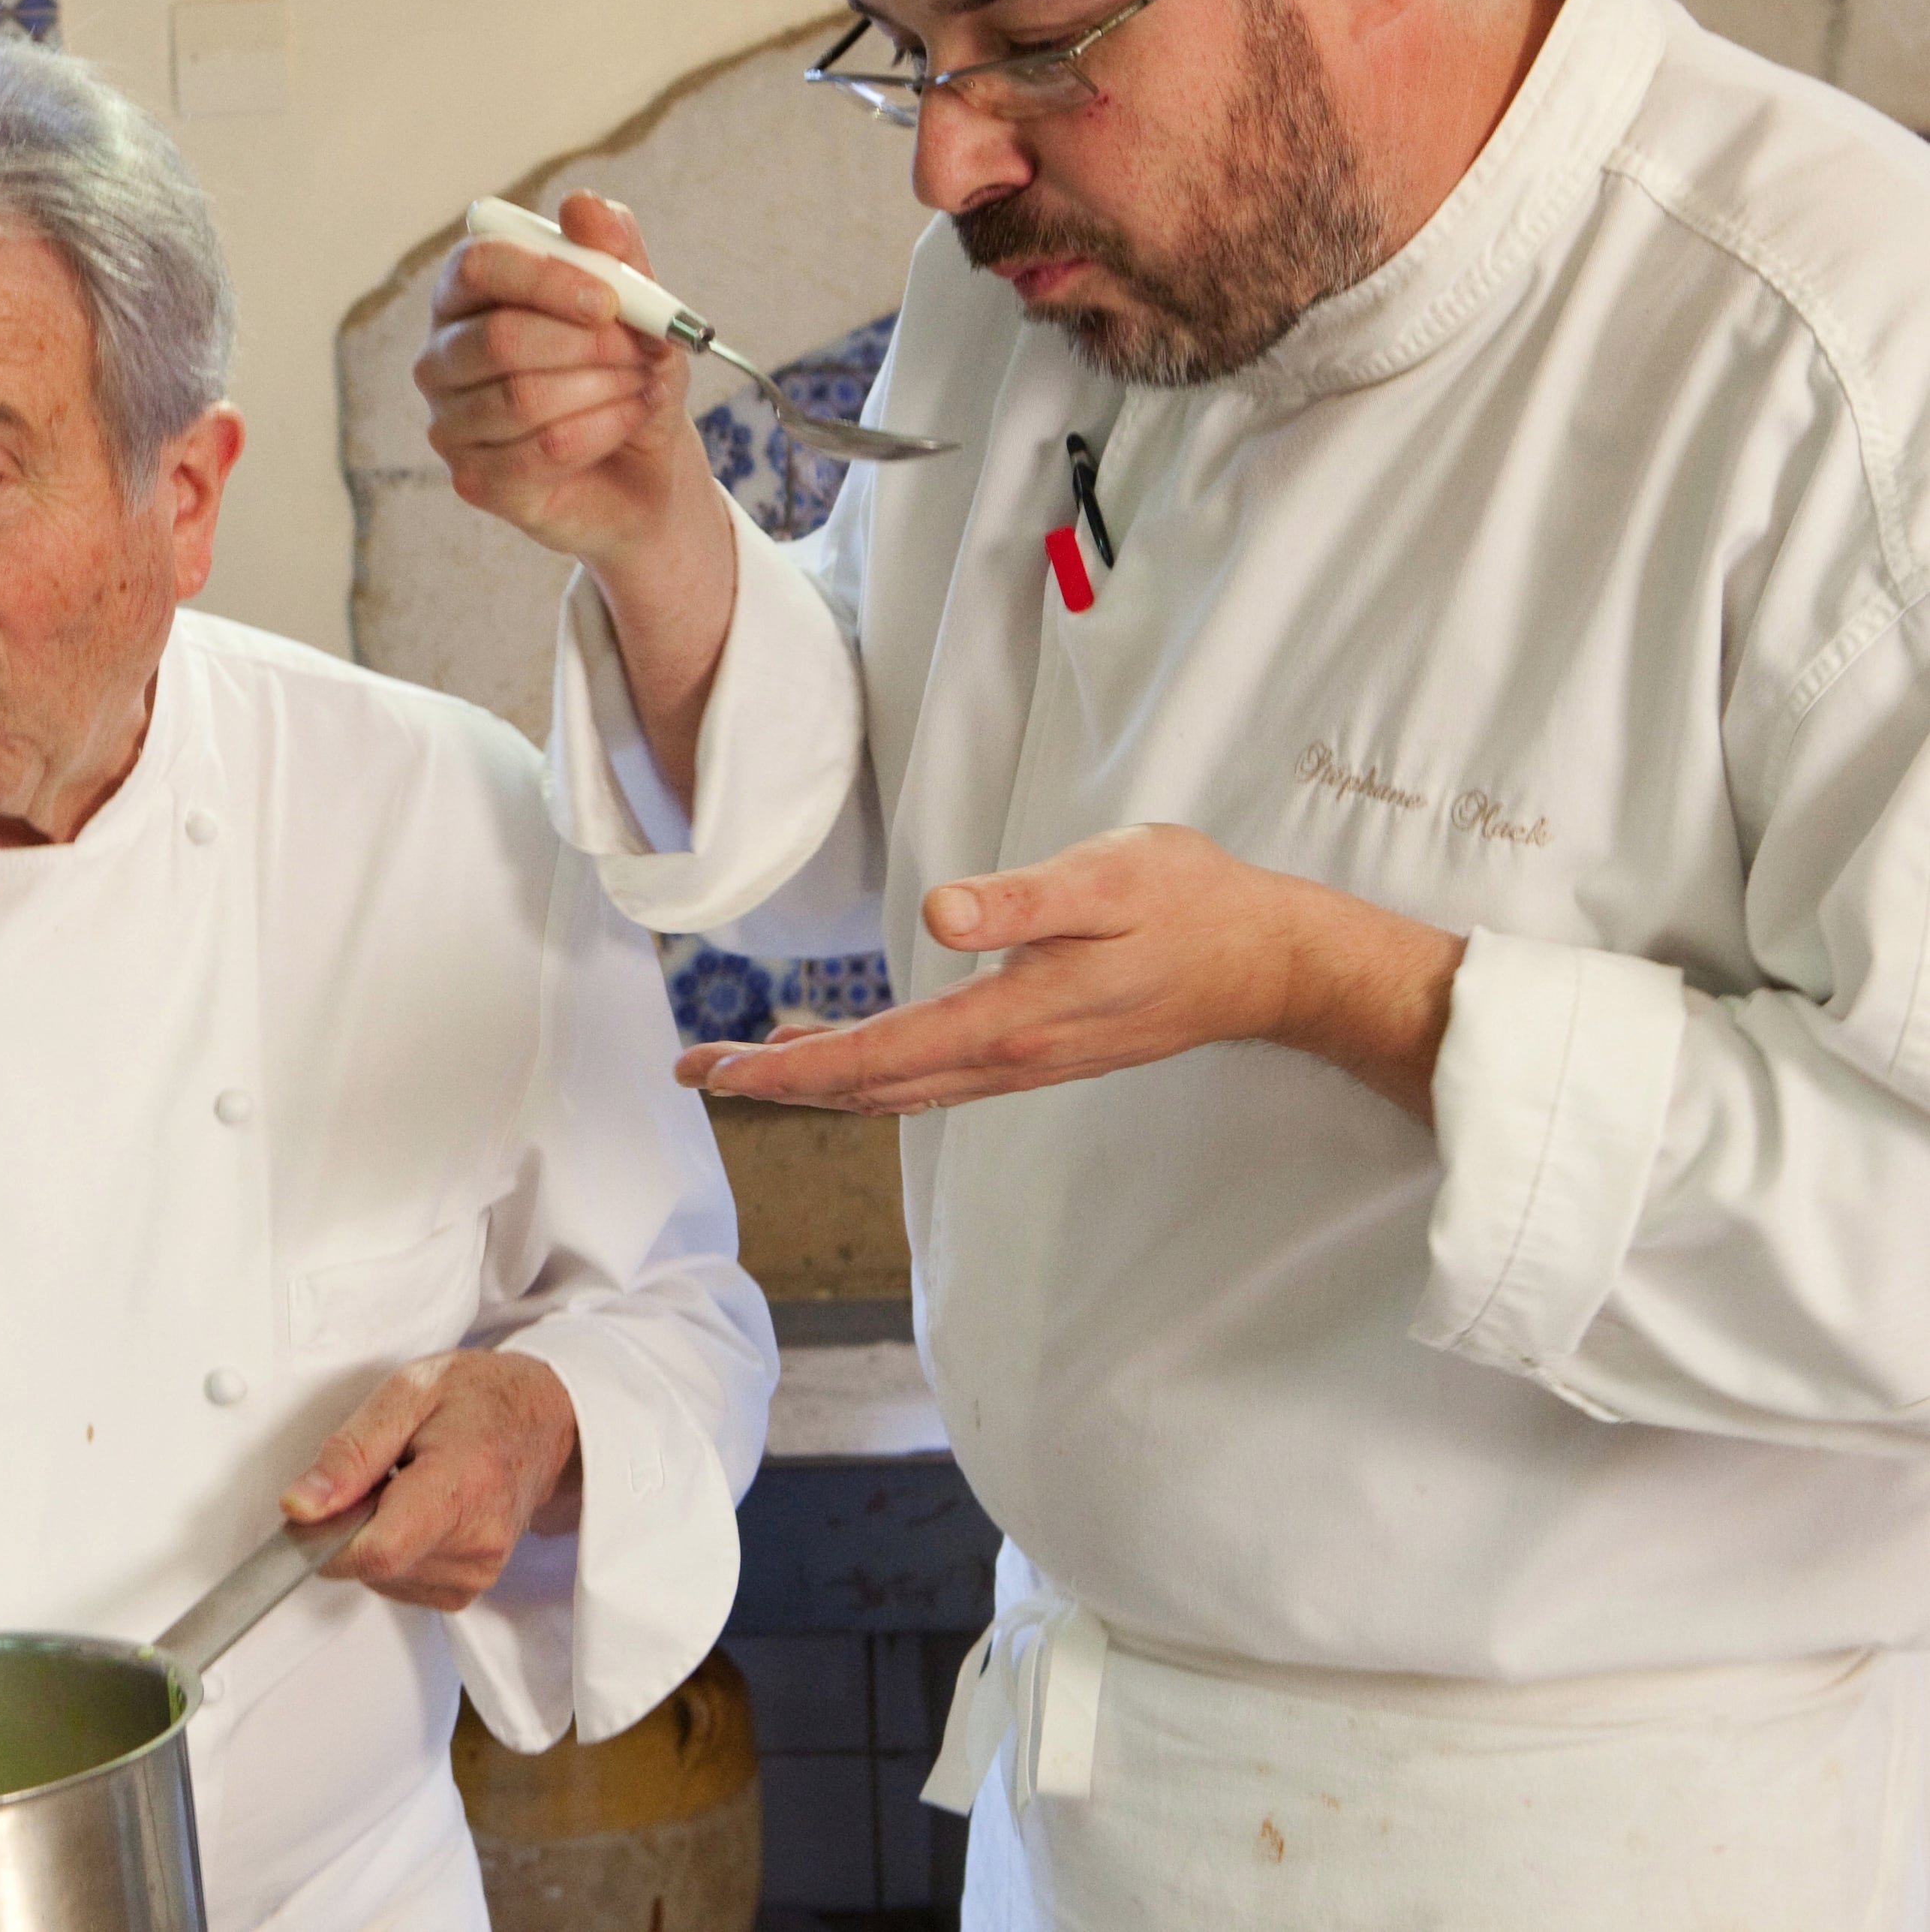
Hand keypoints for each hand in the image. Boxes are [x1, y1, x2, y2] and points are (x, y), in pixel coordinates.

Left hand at [280, 1349, 579, 1612]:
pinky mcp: (473, 1586)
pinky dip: (395, 1551)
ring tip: (404, 1487)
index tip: (312, 1511)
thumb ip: (350, 1454)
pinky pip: (404, 1584)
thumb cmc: (478, 1399)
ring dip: (374, 1538)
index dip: (327, 1538)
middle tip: (376, 1475)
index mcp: (460, 1486)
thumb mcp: (405, 1394)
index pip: (377, 1552)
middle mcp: (477, 1541)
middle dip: (351, 1526)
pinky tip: (417, 1513)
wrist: (543, 1422)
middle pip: (374, 1565)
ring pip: (383, 1578)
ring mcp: (479, 1570)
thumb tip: (299, 1508)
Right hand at [413, 192, 700, 567]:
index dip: (545, 277)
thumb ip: (614, 249)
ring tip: (643, 384)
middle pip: (500, 337)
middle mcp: (442, 357)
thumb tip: (580, 206)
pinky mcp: (474, 480)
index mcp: (468, 296)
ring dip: (606, 389)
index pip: (477, 266)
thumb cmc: (629, 374)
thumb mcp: (639, 305)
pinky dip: (605, 431)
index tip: (608, 298)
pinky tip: (631, 420)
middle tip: (644, 351)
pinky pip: (542, 450)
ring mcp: (449, 423)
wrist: (645, 468)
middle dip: (590, 345)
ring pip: (524, 398)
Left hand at [681, 824, 1466, 1120]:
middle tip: (695, 1071)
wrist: (1269, 960)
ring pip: (896, 1087)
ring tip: (748, 1066)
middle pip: (867, 1085)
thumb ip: (1021, 899)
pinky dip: (872, 1071)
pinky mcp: (1038, 1052)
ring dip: (819, 1082)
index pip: (871, 1057)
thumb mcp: (1108, 877)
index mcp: (1008, 1020)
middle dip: (778, 1082)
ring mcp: (1023, 1063)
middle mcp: (1005, 1058)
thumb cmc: (1189, 904)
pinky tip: (847, 1052)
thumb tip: (939, 913)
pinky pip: (931, 1076)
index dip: (787, 1068)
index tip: (715, 1070)